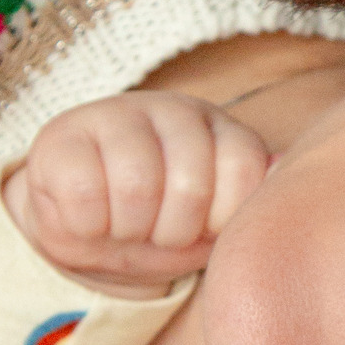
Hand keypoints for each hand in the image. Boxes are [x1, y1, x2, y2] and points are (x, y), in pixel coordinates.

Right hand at [2, 91, 270, 293]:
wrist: (83, 228)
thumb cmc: (162, 226)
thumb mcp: (215, 224)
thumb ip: (254, 196)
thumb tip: (284, 169)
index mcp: (219, 129)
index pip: (246, 171)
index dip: (220, 220)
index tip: (202, 228)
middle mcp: (172, 111)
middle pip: (190, 188)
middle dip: (172, 233)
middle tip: (156, 232)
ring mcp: (114, 115)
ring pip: (136, 190)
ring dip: (128, 232)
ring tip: (124, 227)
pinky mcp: (60, 138)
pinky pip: (84, 197)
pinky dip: (87, 227)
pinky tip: (88, 219)